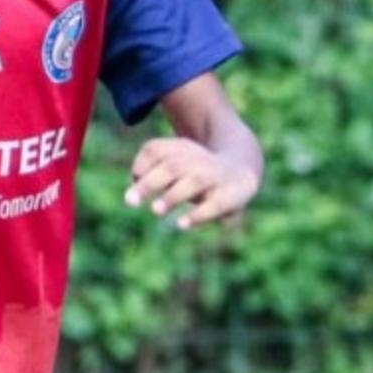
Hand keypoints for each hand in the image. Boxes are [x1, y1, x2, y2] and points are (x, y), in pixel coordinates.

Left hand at [125, 136, 259, 230]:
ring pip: (194, 181)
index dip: (140, 165)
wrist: (242, 170)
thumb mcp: (175, 167)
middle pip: (172, 165)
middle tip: (130, 202)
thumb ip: (151, 175)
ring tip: (155, 211)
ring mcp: (216, 176)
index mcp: (181, 148)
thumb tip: (132, 193)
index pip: (155, 149)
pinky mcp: (231, 196)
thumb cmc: (196, 172)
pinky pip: (215, 204)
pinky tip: (181, 224)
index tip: (134, 180)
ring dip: (172, 197)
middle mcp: (198, 159)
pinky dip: (198, 215)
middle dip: (150, 183)